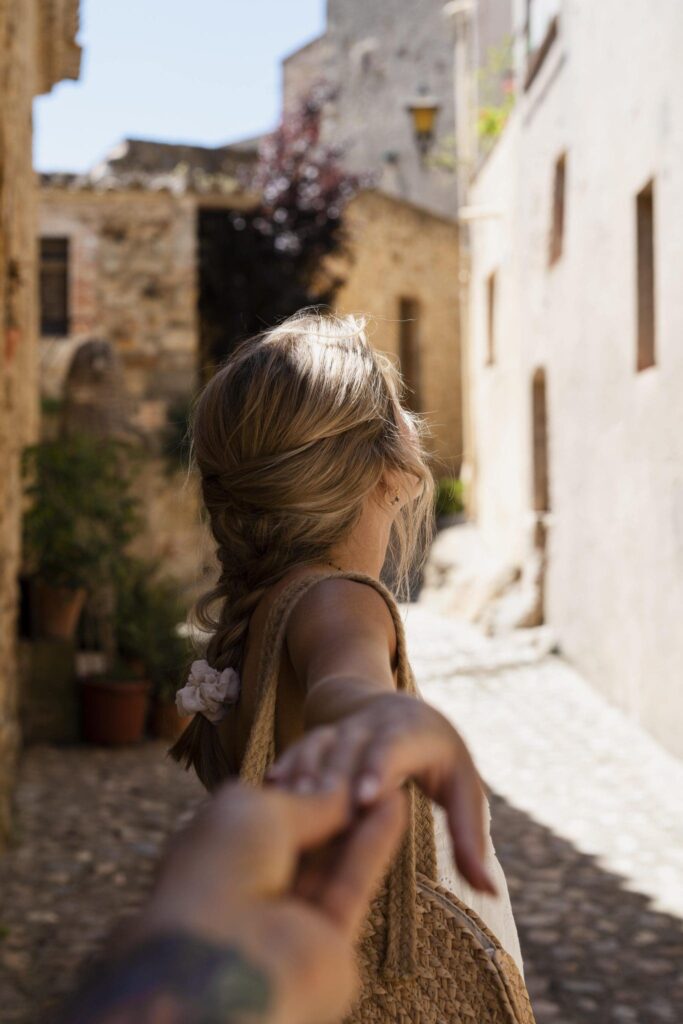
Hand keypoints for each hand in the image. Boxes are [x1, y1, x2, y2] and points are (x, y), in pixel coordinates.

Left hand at [137, 782, 406, 1023]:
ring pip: (331, 860)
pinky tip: (396, 804)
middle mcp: (250, 886)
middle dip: (334, 804)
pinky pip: (352, 884)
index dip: (300, 788)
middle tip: (371, 770)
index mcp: (217, 854)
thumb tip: (342, 791)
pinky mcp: (328, 941)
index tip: (334, 761)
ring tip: (393, 779)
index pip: (263, 814)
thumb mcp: (259, 810)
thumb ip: (308, 800)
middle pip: (303, 838)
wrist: (222, 956)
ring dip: (360, 820)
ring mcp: (288, 917)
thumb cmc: (218, 870)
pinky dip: (374, 845)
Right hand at [268, 693, 495, 895]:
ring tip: (287, 807)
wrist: (400, 710)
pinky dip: (287, 765)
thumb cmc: (441, 761)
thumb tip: (488, 890)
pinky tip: (269, 789)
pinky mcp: (322, 734)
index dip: (379, 768)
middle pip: (352, 746)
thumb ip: (470, 837)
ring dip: (305, 772)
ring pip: (322, 745)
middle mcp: (377, 723)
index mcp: (416, 732)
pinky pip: (302, 747)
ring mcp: (345, 726)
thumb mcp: (463, 789)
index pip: (396, 747)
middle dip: (334, 777)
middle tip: (317, 812)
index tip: (364, 799)